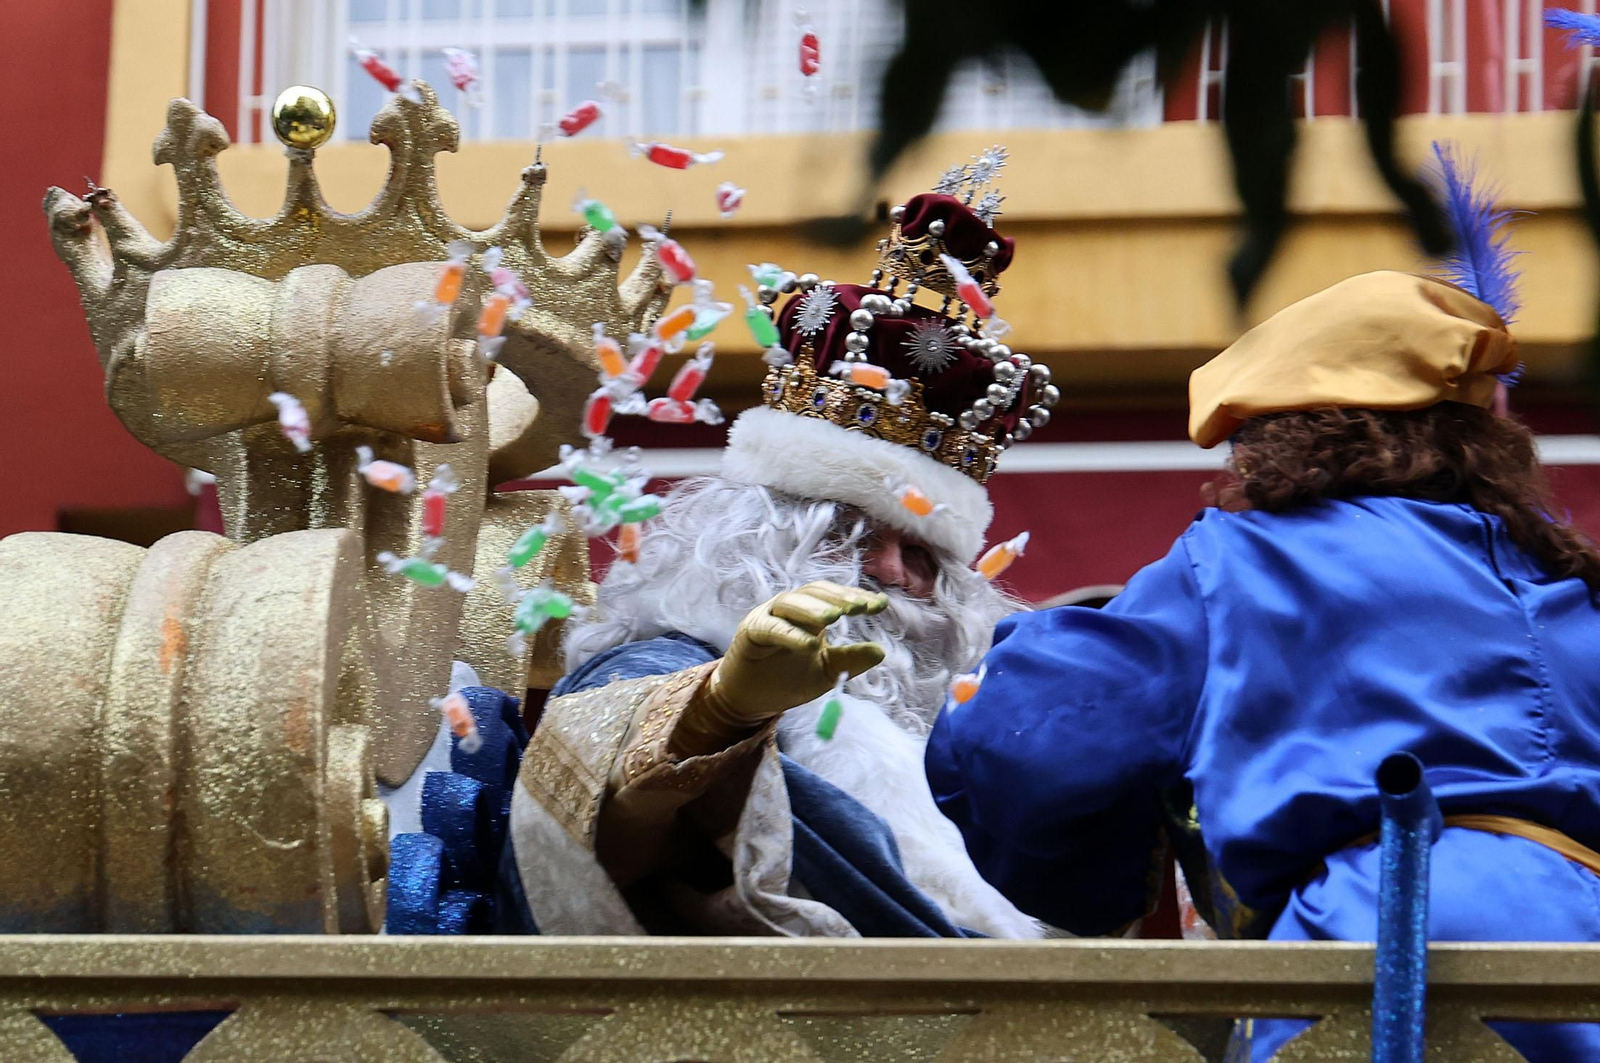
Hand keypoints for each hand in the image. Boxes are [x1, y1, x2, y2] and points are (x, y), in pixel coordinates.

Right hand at [673, 581, 888, 755]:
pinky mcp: (750, 632)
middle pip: (813, 593)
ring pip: (791, 603)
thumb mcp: (827, 671)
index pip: (834, 597)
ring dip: (814, 608)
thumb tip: (882, 650)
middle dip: (838, 598)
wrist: (751, 701)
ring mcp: (768, 617)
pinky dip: (791, 634)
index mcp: (809, 614)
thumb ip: (851, 659)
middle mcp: (789, 609)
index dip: (856, 597)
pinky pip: (771, 628)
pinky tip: (812, 643)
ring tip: (836, 617)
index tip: (881, 605)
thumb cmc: (788, 680)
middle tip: (860, 607)